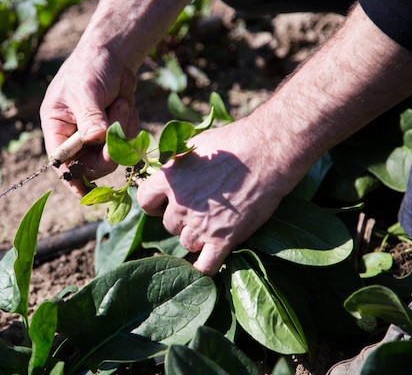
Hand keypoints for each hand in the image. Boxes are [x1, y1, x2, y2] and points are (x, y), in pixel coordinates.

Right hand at [40, 46, 138, 194]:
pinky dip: (130, 125)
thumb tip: (95, 139)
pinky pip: (127, 144)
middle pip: (90, 166)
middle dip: (107, 150)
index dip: (71, 178)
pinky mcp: (116, 134)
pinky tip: (125, 103)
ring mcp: (97, 137)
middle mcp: (75, 136)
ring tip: (119, 102)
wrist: (114, 54)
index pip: (61, 162)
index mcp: (57, 127)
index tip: (85, 192)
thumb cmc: (90, 67)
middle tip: (116, 125)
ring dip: (121, 130)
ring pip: (113, 155)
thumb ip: (90, 116)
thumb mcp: (86, 89)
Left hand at [136, 122, 293, 275]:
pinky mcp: (224, 240)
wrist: (266, 153)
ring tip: (214, 223)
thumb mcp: (194, 144)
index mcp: (168, 179)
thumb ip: (176, 163)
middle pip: (169, 224)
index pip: (145, 201)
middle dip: (182, 219)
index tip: (164, 202)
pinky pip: (206, 266)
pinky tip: (205, 266)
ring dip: (196, 237)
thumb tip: (165, 170)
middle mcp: (180, 205)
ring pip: (186, 243)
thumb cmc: (232, 143)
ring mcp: (201, 225)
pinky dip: (203, 269)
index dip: (155, 203)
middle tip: (201, 208)